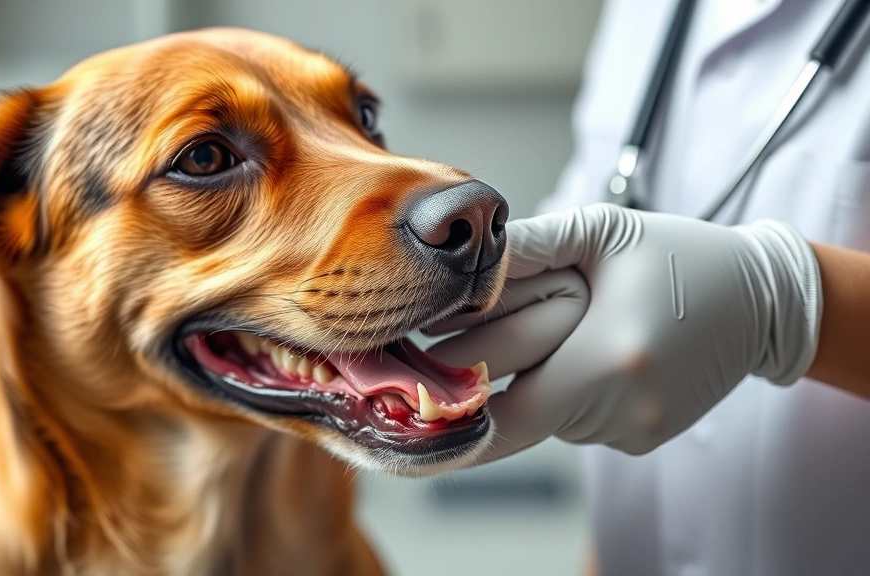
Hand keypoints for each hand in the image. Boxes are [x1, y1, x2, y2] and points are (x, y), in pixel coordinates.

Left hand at [429, 204, 821, 456]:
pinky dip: (568, 396)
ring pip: (547, 421)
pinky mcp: (642, 440)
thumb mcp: (603, 232)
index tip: (417, 384)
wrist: (762, 302)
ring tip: (543, 339)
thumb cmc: (678, 256)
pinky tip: (587, 356)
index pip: (503, 412)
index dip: (455, 402)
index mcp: (609, 357)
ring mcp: (634, 431)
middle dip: (477, 397)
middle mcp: (621, 408)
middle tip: (431, 372)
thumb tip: (463, 263)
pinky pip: (580, 423)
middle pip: (518, 420)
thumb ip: (531, 248)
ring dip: (530, 388)